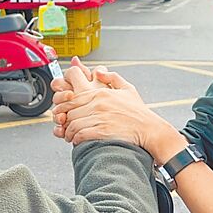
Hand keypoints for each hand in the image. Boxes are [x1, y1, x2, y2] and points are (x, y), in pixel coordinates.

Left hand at [52, 61, 172, 148]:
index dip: (63, 106)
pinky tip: (77, 141)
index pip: (72, 97)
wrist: (149, 129)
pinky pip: (80, 134)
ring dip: (68, 131)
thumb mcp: (128, 88)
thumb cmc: (138, 111)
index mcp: (100, 93)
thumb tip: (98, 71)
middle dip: (64, 119)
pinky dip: (75, 138)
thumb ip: (112, 77)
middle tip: (64, 125)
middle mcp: (98, 104)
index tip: (63, 113)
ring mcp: (99, 118)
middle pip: (70, 111)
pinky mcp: (101, 132)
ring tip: (70, 135)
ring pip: (73, 124)